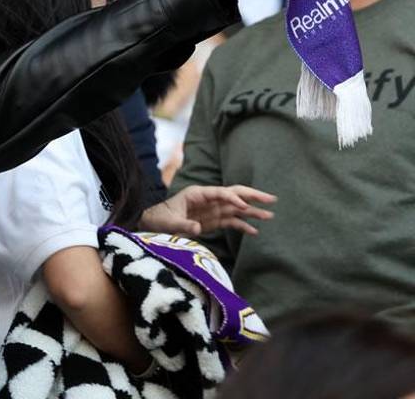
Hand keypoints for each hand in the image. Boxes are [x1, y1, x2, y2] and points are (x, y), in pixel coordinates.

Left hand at [141, 185, 275, 235]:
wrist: (152, 225)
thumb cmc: (158, 220)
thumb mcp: (168, 223)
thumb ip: (183, 225)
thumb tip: (197, 228)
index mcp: (196, 194)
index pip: (219, 193)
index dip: (233, 198)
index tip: (244, 206)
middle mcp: (207, 199)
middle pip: (233, 195)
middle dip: (252, 196)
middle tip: (272, 199)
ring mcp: (211, 210)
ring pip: (235, 209)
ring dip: (252, 212)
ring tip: (270, 216)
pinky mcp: (212, 221)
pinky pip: (230, 222)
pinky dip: (242, 226)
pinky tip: (254, 232)